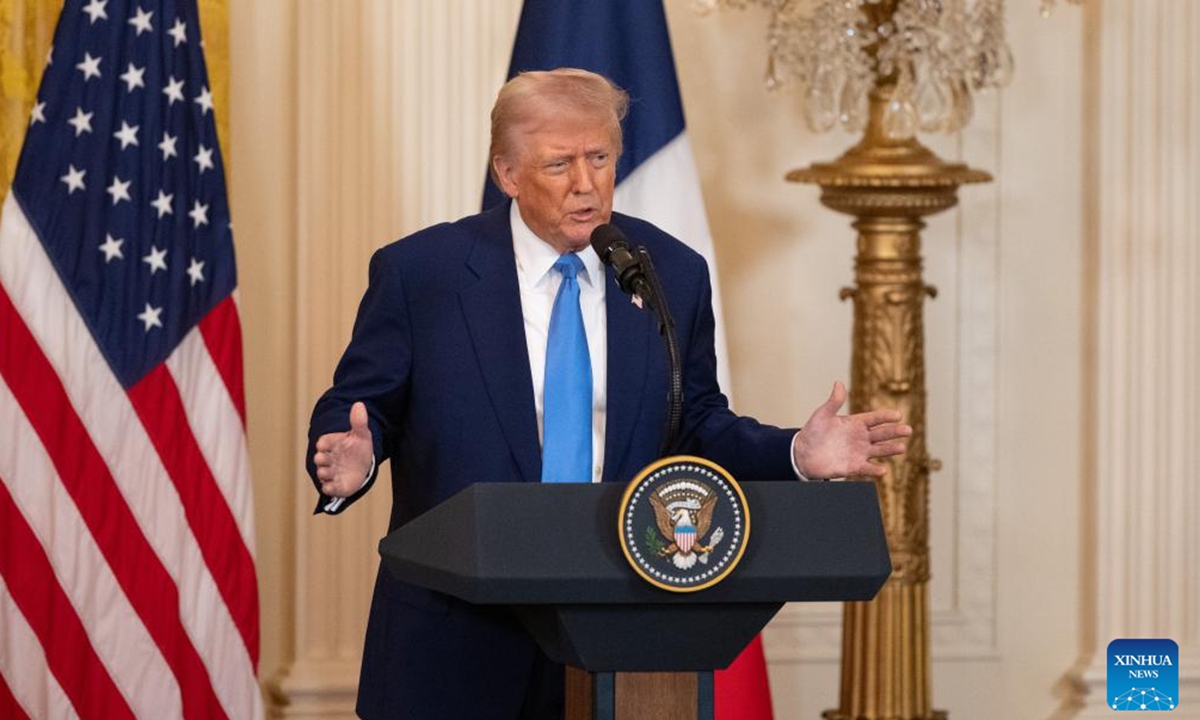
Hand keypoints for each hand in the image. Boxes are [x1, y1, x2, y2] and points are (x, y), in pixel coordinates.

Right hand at [313, 402, 374, 496]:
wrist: (363, 465)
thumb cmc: (358, 447)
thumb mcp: (361, 434)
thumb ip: (359, 421)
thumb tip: (359, 404)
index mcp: (331, 444)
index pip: (322, 442)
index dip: (324, 444)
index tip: (326, 445)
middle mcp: (327, 458)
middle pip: (319, 458)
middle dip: (322, 459)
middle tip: (330, 459)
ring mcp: (330, 472)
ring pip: (322, 473)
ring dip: (326, 473)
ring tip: (334, 472)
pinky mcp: (334, 485)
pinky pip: (328, 489)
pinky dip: (330, 488)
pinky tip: (336, 485)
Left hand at [793, 381, 911, 478]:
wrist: (803, 453)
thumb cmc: (813, 432)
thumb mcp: (822, 414)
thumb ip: (833, 401)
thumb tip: (838, 383)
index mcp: (856, 423)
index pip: (875, 418)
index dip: (886, 417)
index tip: (898, 415)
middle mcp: (861, 438)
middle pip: (882, 434)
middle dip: (894, 432)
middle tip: (907, 430)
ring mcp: (859, 452)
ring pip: (879, 450)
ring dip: (890, 449)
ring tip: (901, 448)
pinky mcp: (853, 467)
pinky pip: (866, 468)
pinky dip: (874, 470)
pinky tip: (883, 470)